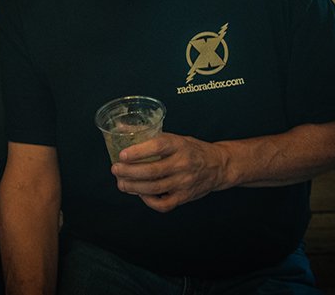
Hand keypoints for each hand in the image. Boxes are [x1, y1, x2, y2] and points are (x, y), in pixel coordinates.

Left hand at [111, 132, 228, 212]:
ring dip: (133, 187)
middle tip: (115, 169)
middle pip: (152, 171)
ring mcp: (184, 182)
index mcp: (179, 145)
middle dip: (129, 172)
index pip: (158, 146)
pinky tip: (141, 194)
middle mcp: (182, 163)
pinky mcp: (185, 197)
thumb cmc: (192, 150)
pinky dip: (149, 201)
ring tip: (121, 183)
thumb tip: (122, 129)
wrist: (219, 166)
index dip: (138, 151)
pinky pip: (163, 204)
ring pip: (154, 188)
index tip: (122, 155)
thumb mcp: (177, 138)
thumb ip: (153, 137)